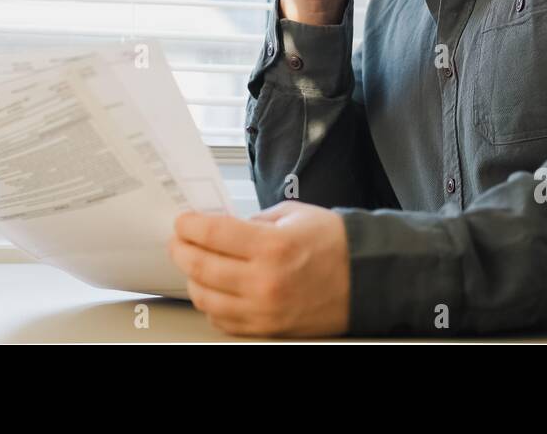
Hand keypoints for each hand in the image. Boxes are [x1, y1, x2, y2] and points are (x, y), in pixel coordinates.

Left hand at [168, 200, 350, 337]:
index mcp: (273, 247)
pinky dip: (212, 306)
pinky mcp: (268, 329)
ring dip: (193, 279)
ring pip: (207, 299)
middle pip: (202, 267)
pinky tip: (213, 291)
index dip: (190, 225)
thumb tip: (221, 228)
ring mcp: (265, 310)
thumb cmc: (334, 244)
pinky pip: (224, 322)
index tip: (183, 221)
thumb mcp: (294, 215)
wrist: (367, 278)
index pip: (213, 234)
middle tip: (179, 241)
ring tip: (194, 265)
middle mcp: (265, 282)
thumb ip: (254, 221)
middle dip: (182, 250)